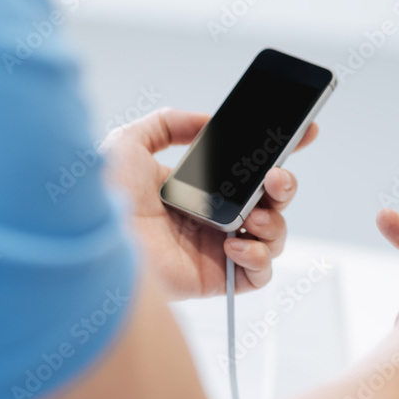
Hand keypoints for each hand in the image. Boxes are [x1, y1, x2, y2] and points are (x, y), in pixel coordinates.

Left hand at [101, 108, 318, 298]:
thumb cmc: (104, 198)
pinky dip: (259, 257)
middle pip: (271, 202)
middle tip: (275, 178)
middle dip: (285, 186)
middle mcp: (212, 218)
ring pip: (274, 236)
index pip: (248, 171)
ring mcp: (217, 248)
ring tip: (253, 216)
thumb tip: (208, 121)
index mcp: (197, 187)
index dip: (279, 153)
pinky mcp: (217, 277)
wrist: (96, 243)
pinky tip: (235, 244)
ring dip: (276, 222)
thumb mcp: (130, 141)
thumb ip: (170, 122)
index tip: (302, 134)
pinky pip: (260, 273)